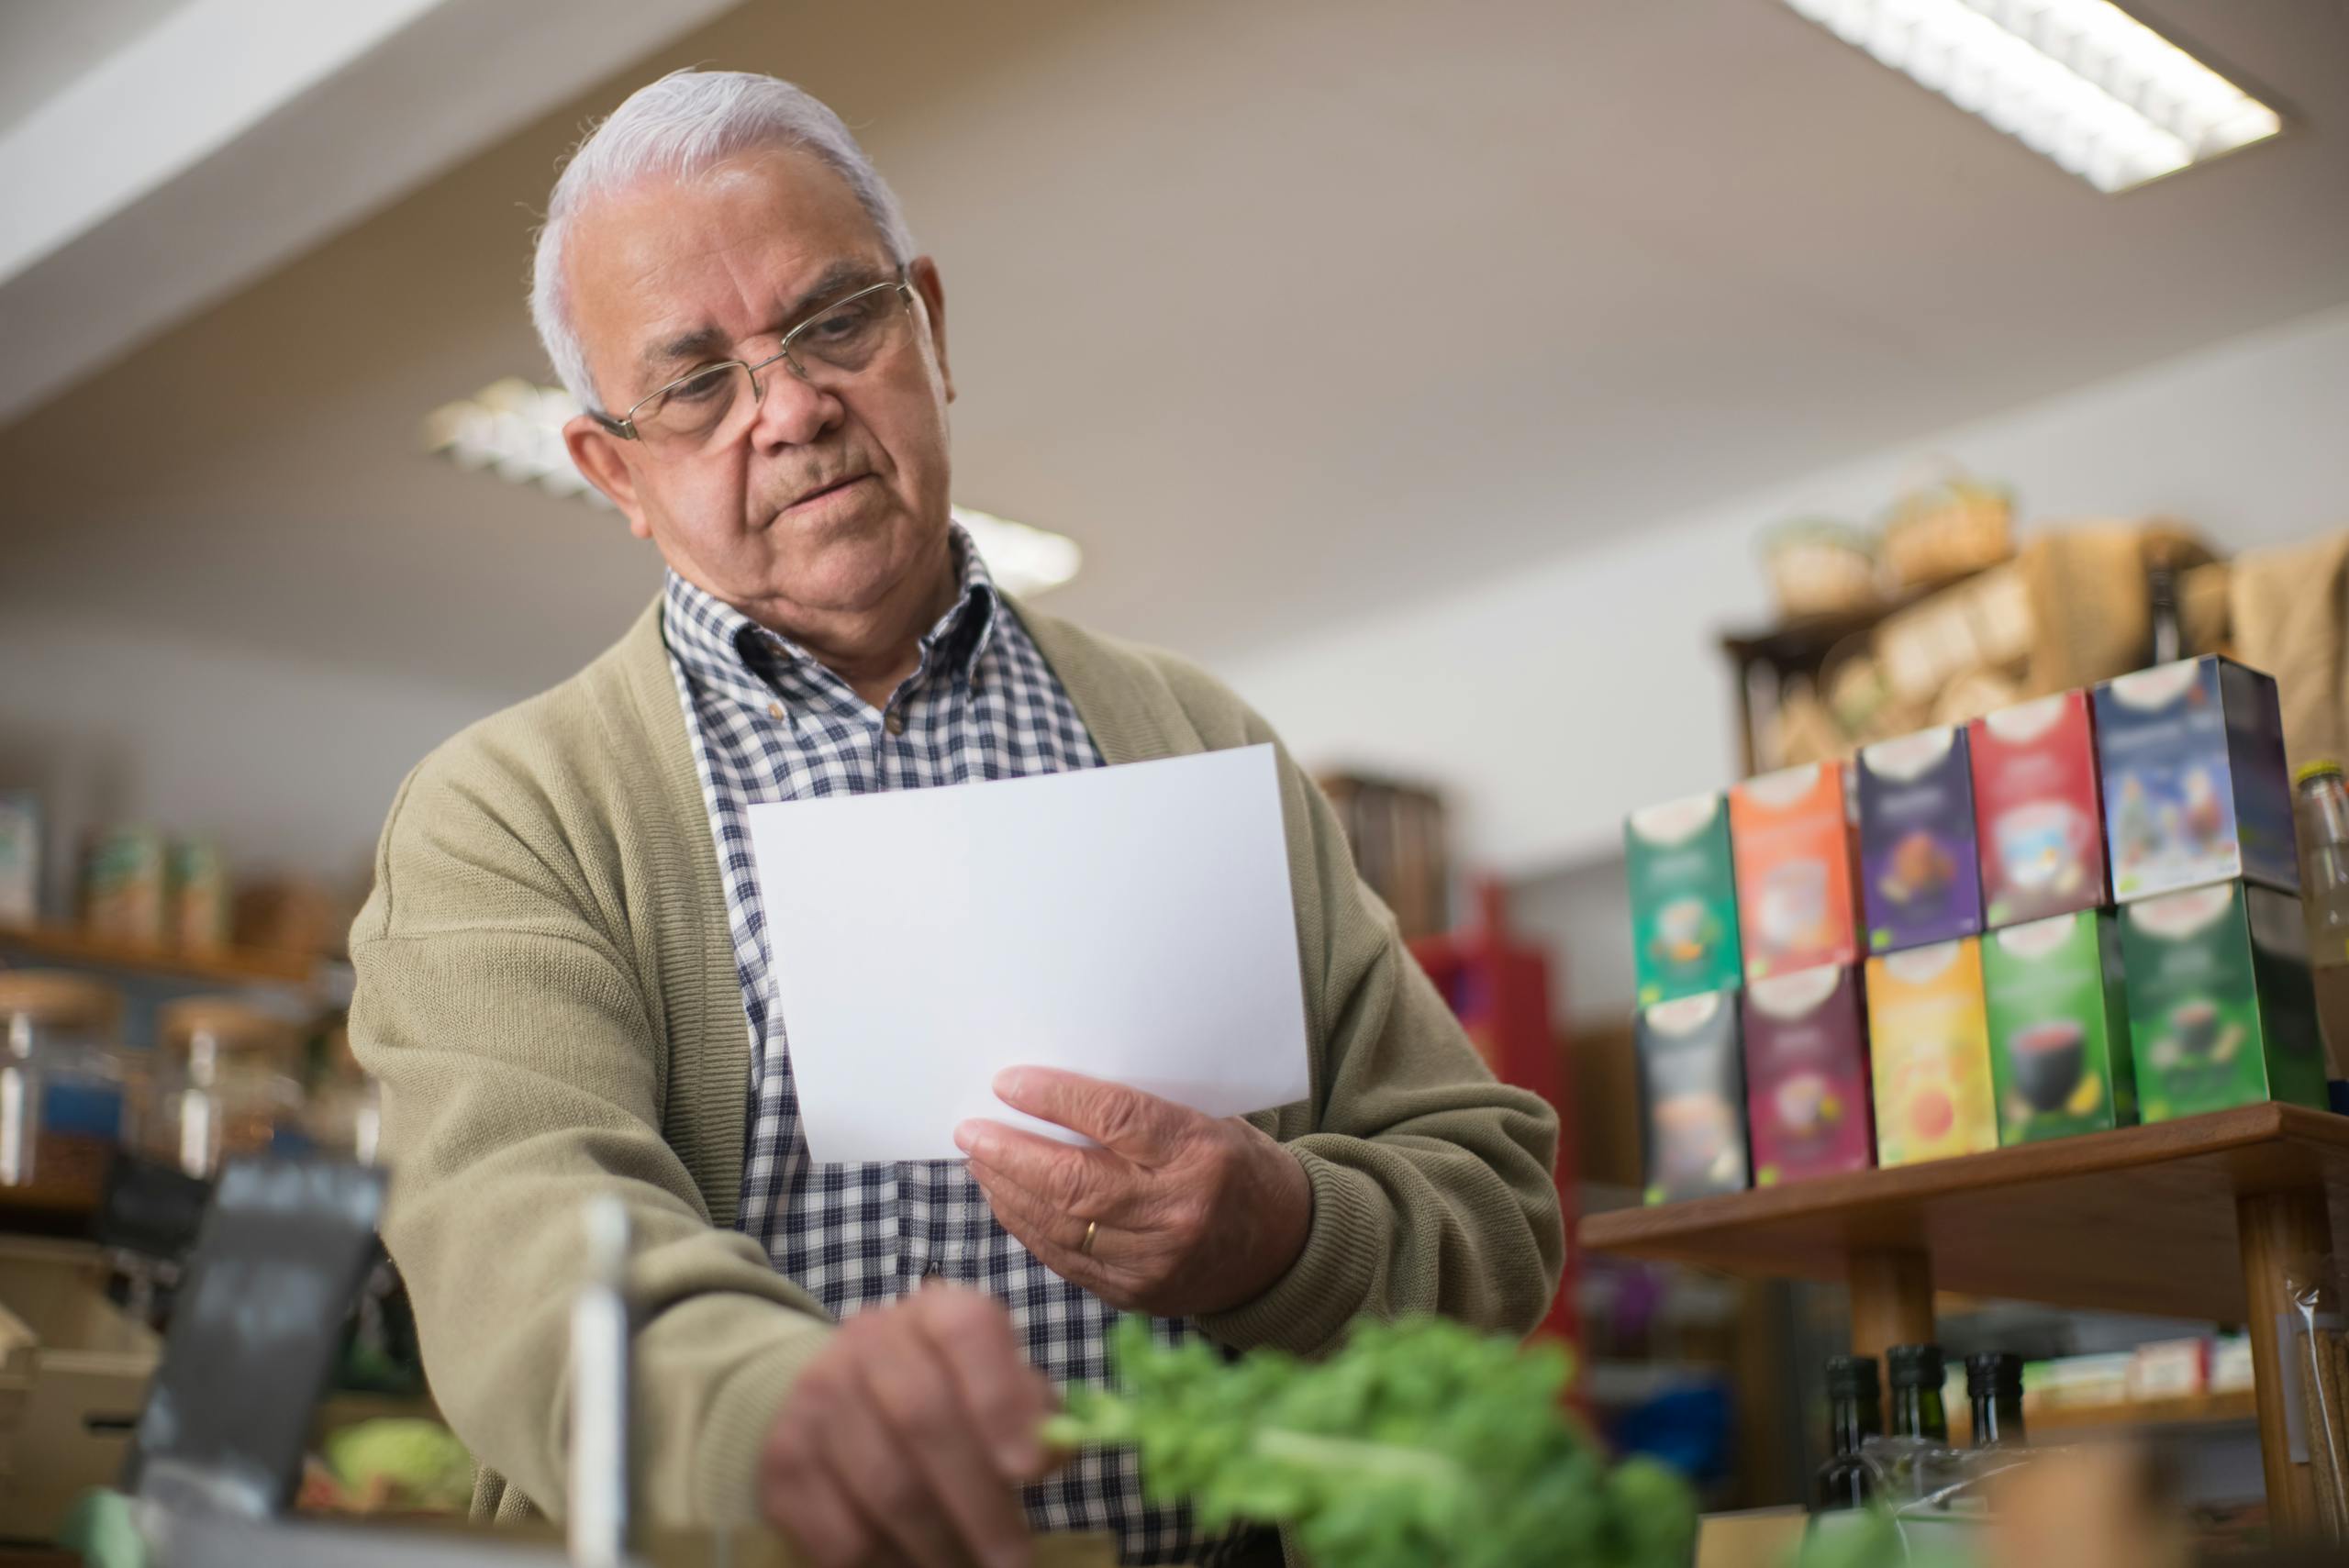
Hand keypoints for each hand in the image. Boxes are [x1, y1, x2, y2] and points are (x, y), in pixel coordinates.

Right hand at [757, 1284, 1052, 1567]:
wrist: (836, 1393)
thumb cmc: (943, 1393)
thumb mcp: (994, 1384)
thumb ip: (1032, 1412)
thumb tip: (1054, 1451)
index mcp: (935, 1311)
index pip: (966, 1330)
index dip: (1000, 1399)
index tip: (1030, 1470)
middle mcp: (870, 1341)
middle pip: (924, 1420)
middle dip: (978, 1503)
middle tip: (1013, 1562)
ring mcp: (818, 1398)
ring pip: (885, 1486)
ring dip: (938, 1546)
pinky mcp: (784, 1461)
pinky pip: (840, 1533)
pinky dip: (886, 1564)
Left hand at [955, 1068, 1312, 1317]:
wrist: (1281, 1251)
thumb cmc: (1237, 1169)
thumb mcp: (1208, 1123)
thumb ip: (1141, 1118)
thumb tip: (1052, 1097)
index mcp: (1201, 1154)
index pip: (1115, 1119)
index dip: (1054, 1099)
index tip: (1008, 1083)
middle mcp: (1176, 1212)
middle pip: (1073, 1182)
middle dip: (1011, 1153)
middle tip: (971, 1129)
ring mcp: (1153, 1262)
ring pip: (1059, 1225)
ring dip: (1008, 1190)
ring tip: (980, 1160)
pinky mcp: (1134, 1295)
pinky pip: (1063, 1259)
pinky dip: (1027, 1226)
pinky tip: (1007, 1199)